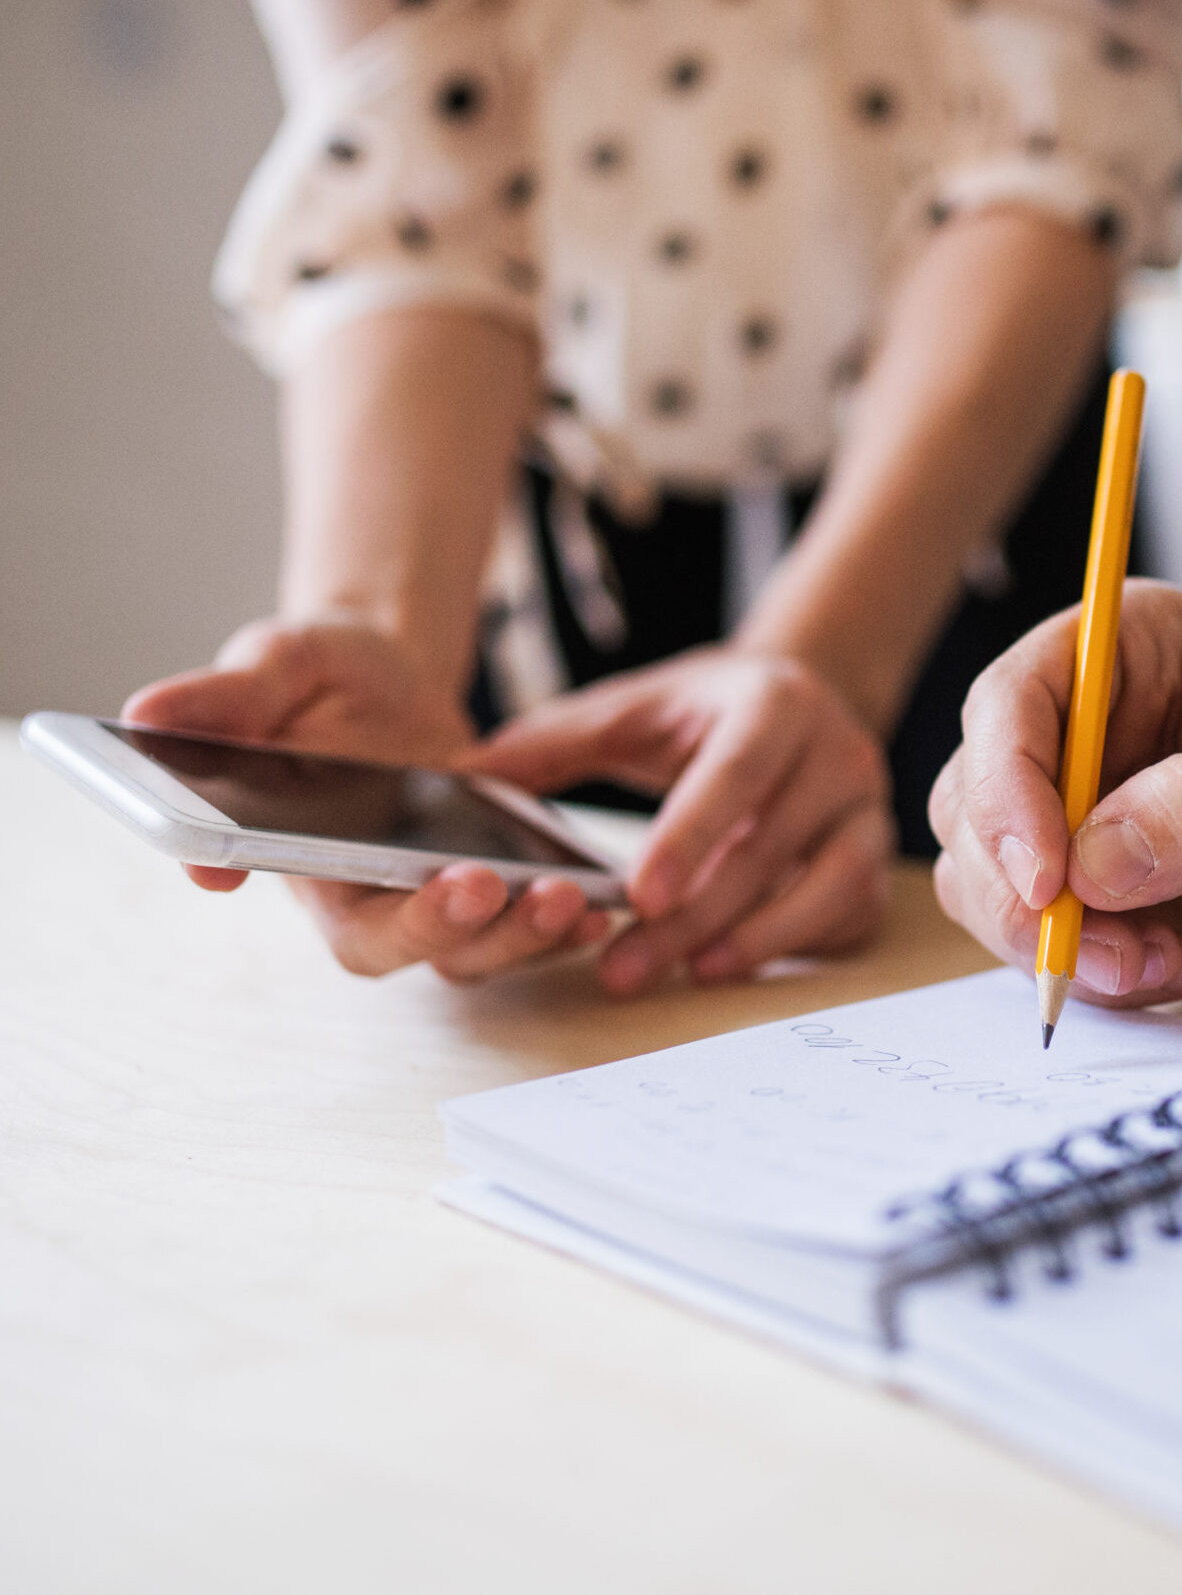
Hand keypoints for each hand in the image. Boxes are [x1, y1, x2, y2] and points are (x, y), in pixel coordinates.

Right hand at [123, 619, 607, 978]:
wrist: (384, 668)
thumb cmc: (316, 672)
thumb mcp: (274, 663)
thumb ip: (223, 697)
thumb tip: (145, 719)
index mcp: (307, 862)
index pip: (342, 923)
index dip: (389, 923)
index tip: (443, 886)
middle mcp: (367, 894)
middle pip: (415, 950)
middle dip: (461, 931)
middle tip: (497, 887)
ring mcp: (430, 892)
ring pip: (477, 949)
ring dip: (525, 933)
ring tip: (567, 894)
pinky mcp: (487, 878)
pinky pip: (524, 919)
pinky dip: (563, 918)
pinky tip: (601, 896)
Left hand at [468, 648, 893, 992]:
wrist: (804, 701)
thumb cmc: (704, 711)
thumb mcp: (634, 707)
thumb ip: (551, 743)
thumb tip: (458, 776)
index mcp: (774, 702)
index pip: (736, 772)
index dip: (691, 835)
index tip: (639, 895)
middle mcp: (837, 752)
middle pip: (771, 845)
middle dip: (698, 915)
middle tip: (626, 968)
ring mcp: (867, 811)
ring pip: (828, 886)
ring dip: (758, 939)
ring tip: (692, 976)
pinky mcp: (876, 861)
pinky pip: (849, 914)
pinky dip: (798, 946)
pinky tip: (738, 966)